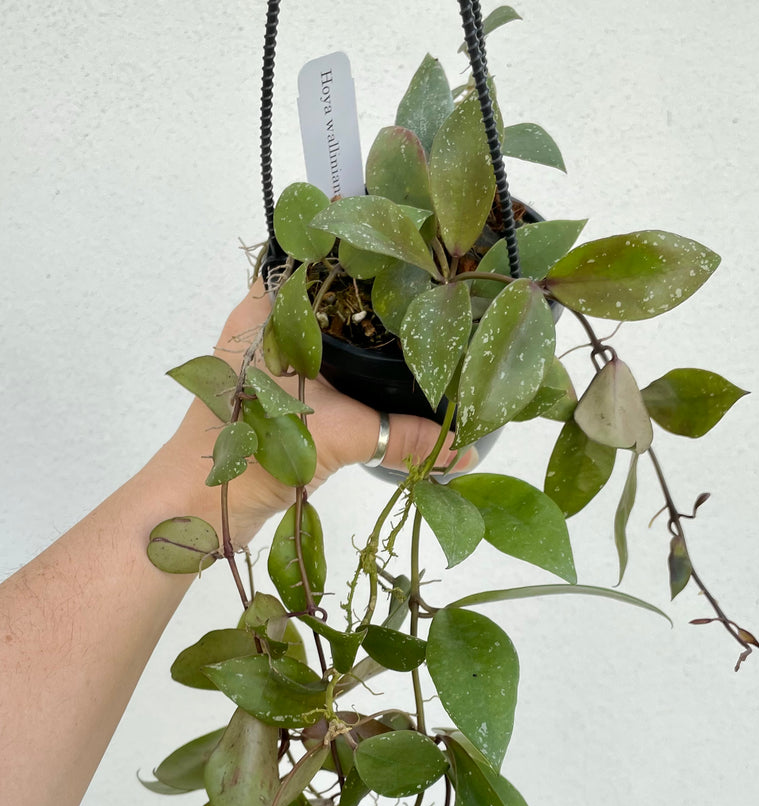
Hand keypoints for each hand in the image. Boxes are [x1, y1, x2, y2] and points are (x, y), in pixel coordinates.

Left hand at [163, 278, 471, 544]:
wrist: (199, 510)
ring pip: (325, 334)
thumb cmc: (252, 454)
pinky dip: (356, 370)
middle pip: (327, 296)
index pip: (314, 256)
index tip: (409, 252)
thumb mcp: (336, 437)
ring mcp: (269, 362)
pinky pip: (324, 368)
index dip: (360, 250)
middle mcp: (265, 327)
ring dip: (364, 337)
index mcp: (266, 312)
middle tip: (430, 291)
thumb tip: (466, 451)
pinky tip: (394, 376)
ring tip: (422, 327)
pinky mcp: (277, 394)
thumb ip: (401, 437)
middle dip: (374, 296)